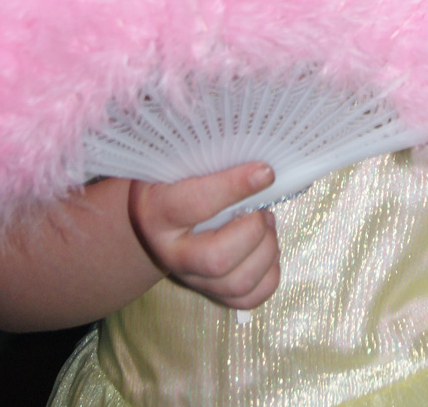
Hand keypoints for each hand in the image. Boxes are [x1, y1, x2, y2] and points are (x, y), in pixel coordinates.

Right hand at [128, 163, 279, 309]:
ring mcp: (192, 278)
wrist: (158, 217)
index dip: (234, 187)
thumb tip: (249, 130)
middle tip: (262, 209)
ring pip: (237, 282)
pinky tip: (267, 247)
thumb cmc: (176, 176)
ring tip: (266, 222)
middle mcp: (171, 252)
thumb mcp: (178, 157)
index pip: (195, 204)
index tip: (265, 171)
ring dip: (266, 250)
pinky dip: (270, 274)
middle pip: (217, 259)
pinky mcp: (212, 293)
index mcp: (156, 211)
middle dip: (253, 231)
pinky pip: (249, 298)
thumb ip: (207, 148)